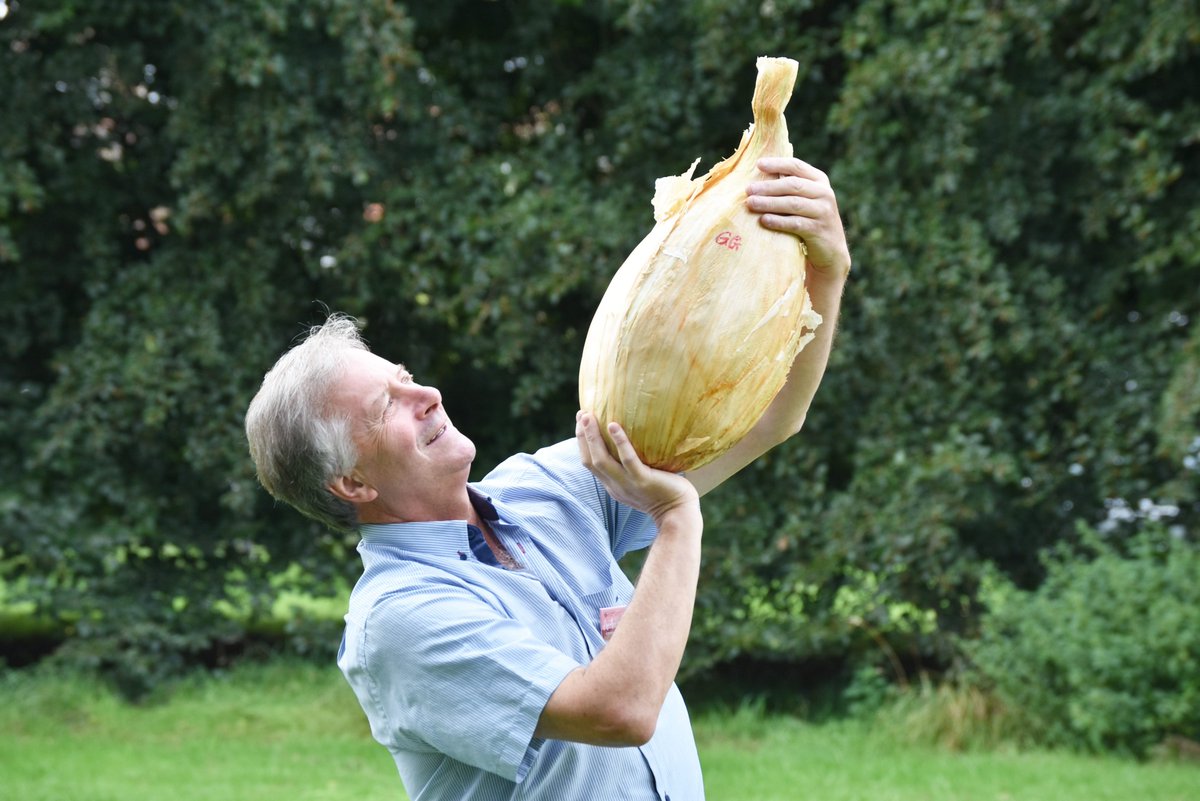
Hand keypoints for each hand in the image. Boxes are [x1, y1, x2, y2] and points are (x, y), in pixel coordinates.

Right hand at [575, 412, 699, 526]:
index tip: (581, 422)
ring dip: (592, 438)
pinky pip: (628, 460)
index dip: (582, 443)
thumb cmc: (664, 494)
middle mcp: (615, 485)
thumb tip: (631, 440)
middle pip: (590, 460)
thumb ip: (631, 467)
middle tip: (581, 415)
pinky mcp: (643, 480)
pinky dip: (619, 443)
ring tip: (589, 417)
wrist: (678, 514)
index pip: (589, 464)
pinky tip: (614, 426)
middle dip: (583, 437)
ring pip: (602, 460)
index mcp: (612, 485)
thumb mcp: (639, 482)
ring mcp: (628, 483)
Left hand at [746, 156, 851, 280]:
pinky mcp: (819, 229)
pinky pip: (795, 223)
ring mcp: (823, 211)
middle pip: (793, 185)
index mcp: (819, 180)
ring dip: (770, 203)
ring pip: (793, 203)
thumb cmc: (809, 221)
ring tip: (751, 204)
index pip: (796, 166)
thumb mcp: (804, 200)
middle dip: (769, 187)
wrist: (830, 251)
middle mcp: (824, 193)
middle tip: (748, 190)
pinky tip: (763, 220)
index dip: (777, 164)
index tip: (758, 164)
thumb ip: (790, 187)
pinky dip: (778, 221)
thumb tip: (759, 176)